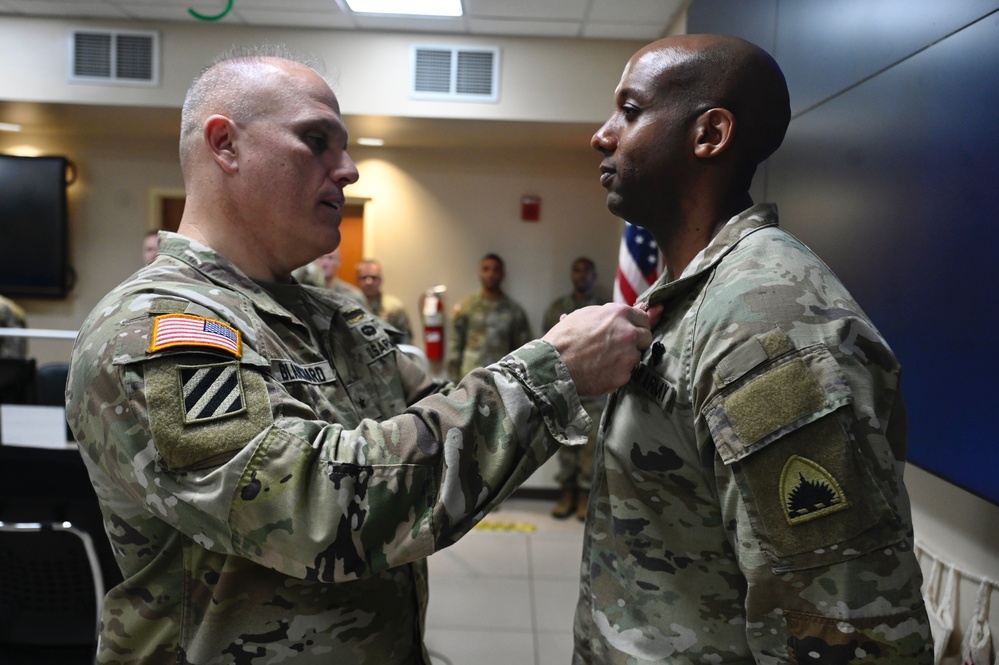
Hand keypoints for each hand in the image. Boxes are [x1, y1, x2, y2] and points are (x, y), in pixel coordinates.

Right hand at [542, 303, 660, 395]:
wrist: (553, 365)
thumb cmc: (564, 338)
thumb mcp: (585, 315)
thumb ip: (610, 314)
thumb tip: (637, 308)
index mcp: (619, 313)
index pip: (644, 318)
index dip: (637, 325)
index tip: (630, 330)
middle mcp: (628, 332)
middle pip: (646, 337)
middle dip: (636, 342)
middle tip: (617, 347)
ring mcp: (628, 355)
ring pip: (637, 356)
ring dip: (626, 358)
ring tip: (603, 359)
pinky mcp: (624, 375)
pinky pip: (627, 373)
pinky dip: (617, 373)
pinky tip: (601, 371)